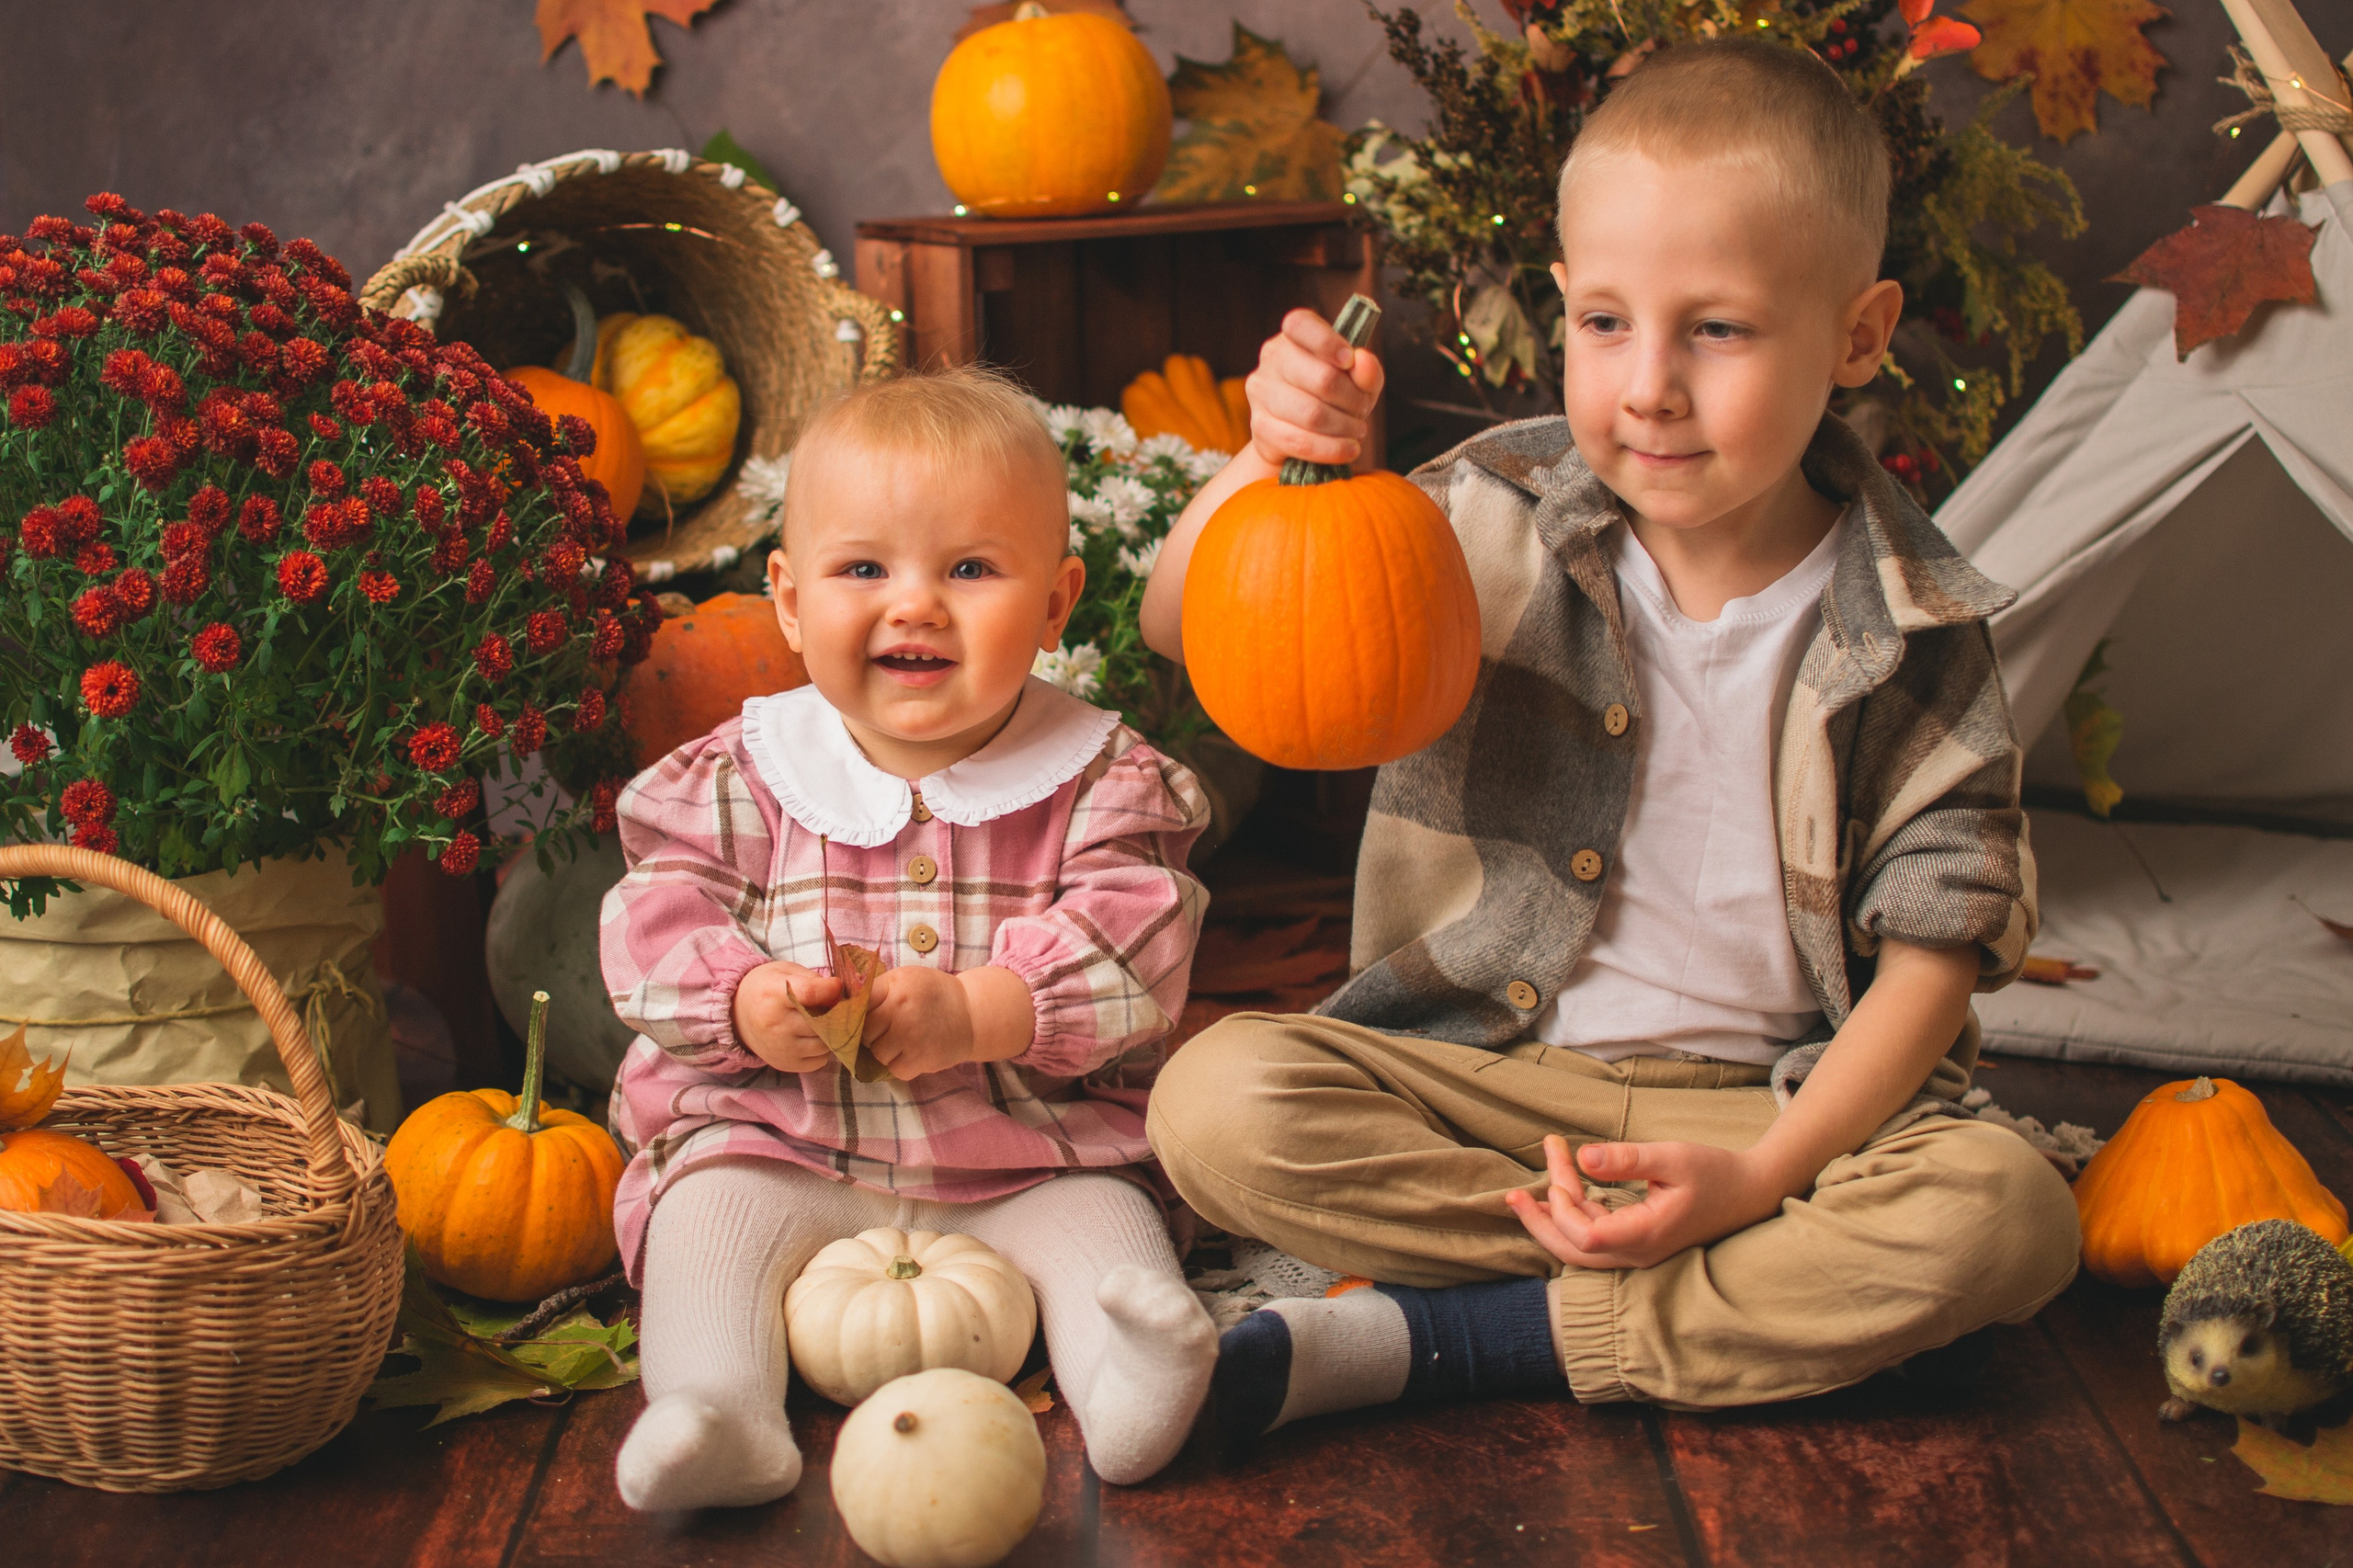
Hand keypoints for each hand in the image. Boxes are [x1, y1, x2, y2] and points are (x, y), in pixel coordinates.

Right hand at [730, 961, 843, 1073]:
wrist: (738, 1014)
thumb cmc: (767, 988)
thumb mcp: (785, 972)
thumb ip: (813, 980)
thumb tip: (838, 995)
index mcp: (773, 994)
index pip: (809, 993)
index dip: (829, 989)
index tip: (835, 985)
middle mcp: (774, 1023)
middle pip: (822, 1021)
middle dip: (833, 1013)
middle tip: (830, 1006)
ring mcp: (779, 1047)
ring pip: (825, 1043)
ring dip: (830, 1033)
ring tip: (821, 1022)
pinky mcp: (784, 1064)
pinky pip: (819, 1061)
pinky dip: (822, 1050)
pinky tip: (812, 1037)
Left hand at [863, 965, 1035, 1078]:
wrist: (972, 1012)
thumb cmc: (933, 994)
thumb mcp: (905, 978)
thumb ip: (877, 989)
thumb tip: (841, 1004)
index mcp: (895, 987)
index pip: (856, 1005)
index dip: (853, 1014)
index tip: (856, 1019)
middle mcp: (900, 1011)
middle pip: (864, 1033)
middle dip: (872, 1034)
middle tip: (887, 1029)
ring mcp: (911, 1037)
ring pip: (877, 1054)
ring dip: (885, 1051)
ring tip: (902, 1040)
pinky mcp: (921, 1059)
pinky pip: (894, 1070)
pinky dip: (900, 1065)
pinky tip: (911, 1052)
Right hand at [1245, 307, 1384, 469]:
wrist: (1300, 435)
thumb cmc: (1333, 397)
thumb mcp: (1357, 380)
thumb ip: (1366, 369)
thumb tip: (1362, 361)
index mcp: (1293, 336)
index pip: (1300, 325)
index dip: (1328, 342)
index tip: (1349, 360)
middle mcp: (1272, 359)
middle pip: (1321, 378)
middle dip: (1353, 399)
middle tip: (1363, 409)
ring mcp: (1261, 393)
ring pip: (1313, 414)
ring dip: (1345, 426)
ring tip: (1357, 430)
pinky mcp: (1260, 426)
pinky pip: (1301, 442)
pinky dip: (1332, 449)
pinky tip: (1348, 449)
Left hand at [1504, 1134, 1788, 1269]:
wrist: (1750, 1193)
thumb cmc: (1715, 1172)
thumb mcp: (1673, 1157)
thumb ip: (1627, 1158)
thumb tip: (1583, 1156)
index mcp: (1646, 1236)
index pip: (1587, 1237)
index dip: (1564, 1208)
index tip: (1561, 1168)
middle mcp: (1638, 1254)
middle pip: (1574, 1252)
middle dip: (1539, 1223)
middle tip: (1512, 1197)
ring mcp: (1638, 1253)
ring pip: (1581, 1248)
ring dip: (1553, 1219)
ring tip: (1525, 1193)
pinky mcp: (1638, 1244)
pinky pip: (1595, 1239)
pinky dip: (1574, 1217)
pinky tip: (1562, 1191)